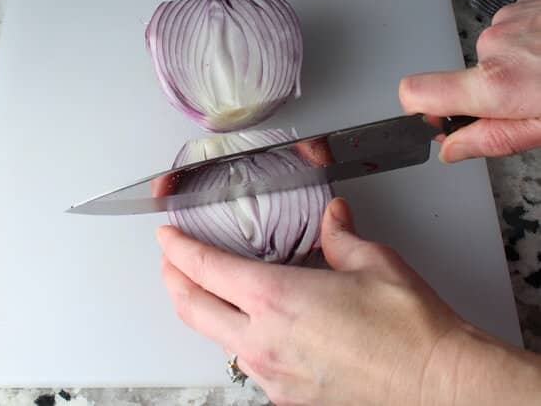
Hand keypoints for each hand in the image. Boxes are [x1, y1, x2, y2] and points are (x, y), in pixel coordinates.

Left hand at [159, 199, 464, 404]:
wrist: (440, 387)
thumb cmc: (409, 330)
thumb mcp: (373, 262)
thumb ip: (341, 236)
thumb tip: (334, 218)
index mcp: (276, 298)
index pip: (205, 267)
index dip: (178, 248)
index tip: (166, 236)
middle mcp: (264, 340)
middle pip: (191, 307)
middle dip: (172, 279)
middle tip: (171, 261)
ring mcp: (273, 376)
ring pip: (215, 338)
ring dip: (201, 310)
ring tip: (208, 291)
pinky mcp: (288, 399)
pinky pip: (246, 363)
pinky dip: (235, 338)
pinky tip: (253, 327)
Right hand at [399, 0, 540, 162]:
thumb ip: (493, 138)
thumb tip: (450, 149)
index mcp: (497, 84)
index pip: (417, 92)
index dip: (418, 108)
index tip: (437, 118)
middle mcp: (493, 45)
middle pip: (467, 75)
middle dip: (495, 87)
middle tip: (537, 94)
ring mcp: (509, 18)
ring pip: (496, 51)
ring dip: (518, 61)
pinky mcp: (526, 1)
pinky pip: (514, 28)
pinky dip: (530, 39)